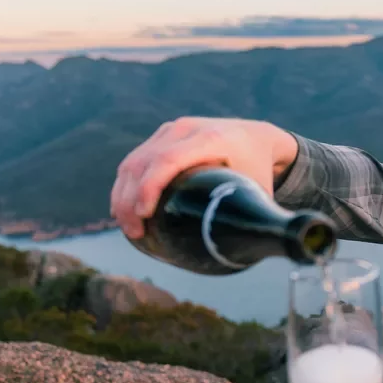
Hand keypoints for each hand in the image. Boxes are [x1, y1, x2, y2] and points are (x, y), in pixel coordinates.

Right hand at [110, 116, 295, 238]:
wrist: (255, 136)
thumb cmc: (258, 169)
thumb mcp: (260, 189)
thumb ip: (258, 218)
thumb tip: (252, 253)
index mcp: (211, 139)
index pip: (169, 160)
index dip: (151, 187)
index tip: (145, 215)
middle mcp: (186, 129)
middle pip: (144, 161)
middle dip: (130, 199)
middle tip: (134, 232)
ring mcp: (171, 130)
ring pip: (133, 161)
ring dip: (122, 195)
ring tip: (128, 227)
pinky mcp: (162, 136)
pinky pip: (135, 160)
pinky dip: (125, 186)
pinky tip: (124, 210)